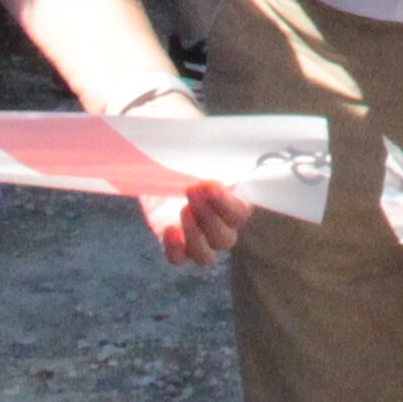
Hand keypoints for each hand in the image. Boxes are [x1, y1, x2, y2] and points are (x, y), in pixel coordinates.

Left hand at [86, 75, 249, 265]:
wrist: (160, 150)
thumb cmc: (187, 144)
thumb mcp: (200, 142)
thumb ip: (212, 149)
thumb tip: (216, 147)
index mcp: (234, 198)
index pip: (242, 214)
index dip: (228, 205)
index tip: (209, 182)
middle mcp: (220, 222)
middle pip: (225, 240)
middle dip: (208, 217)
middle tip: (191, 189)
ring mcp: (197, 235)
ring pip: (205, 256)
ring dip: (195, 236)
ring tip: (182, 209)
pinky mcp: (174, 240)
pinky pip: (178, 259)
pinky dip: (174, 249)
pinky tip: (168, 228)